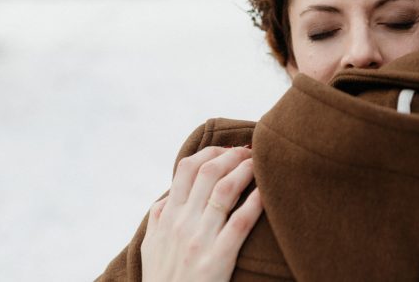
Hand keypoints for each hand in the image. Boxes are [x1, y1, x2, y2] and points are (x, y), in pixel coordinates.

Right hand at [141, 146, 261, 281]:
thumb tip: (170, 194)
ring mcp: (199, 240)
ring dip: (246, 170)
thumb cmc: (163, 280)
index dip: (211, 151)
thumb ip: (159, 217)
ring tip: (260, 164)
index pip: (186, 168)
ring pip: (225, 190)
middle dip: (233, 155)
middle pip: (208, 172)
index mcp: (167, 217)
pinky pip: (240, 222)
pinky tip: (267, 192)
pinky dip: (256, 202)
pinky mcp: (217, 258)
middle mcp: (181, 223)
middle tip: (251, 151)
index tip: (228, 149)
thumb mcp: (150, 246)